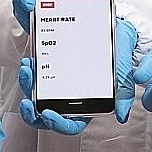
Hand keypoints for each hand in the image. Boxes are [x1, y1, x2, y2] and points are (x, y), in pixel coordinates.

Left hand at [16, 18, 139, 131]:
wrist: (113, 27)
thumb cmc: (118, 52)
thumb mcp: (123, 71)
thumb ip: (124, 94)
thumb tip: (122, 116)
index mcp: (87, 105)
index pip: (70, 124)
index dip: (57, 124)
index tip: (47, 113)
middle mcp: (70, 98)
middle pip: (46, 115)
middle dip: (32, 113)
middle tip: (27, 102)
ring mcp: (58, 84)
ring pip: (36, 96)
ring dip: (28, 87)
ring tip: (28, 71)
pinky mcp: (49, 68)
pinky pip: (35, 76)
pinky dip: (29, 72)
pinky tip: (29, 61)